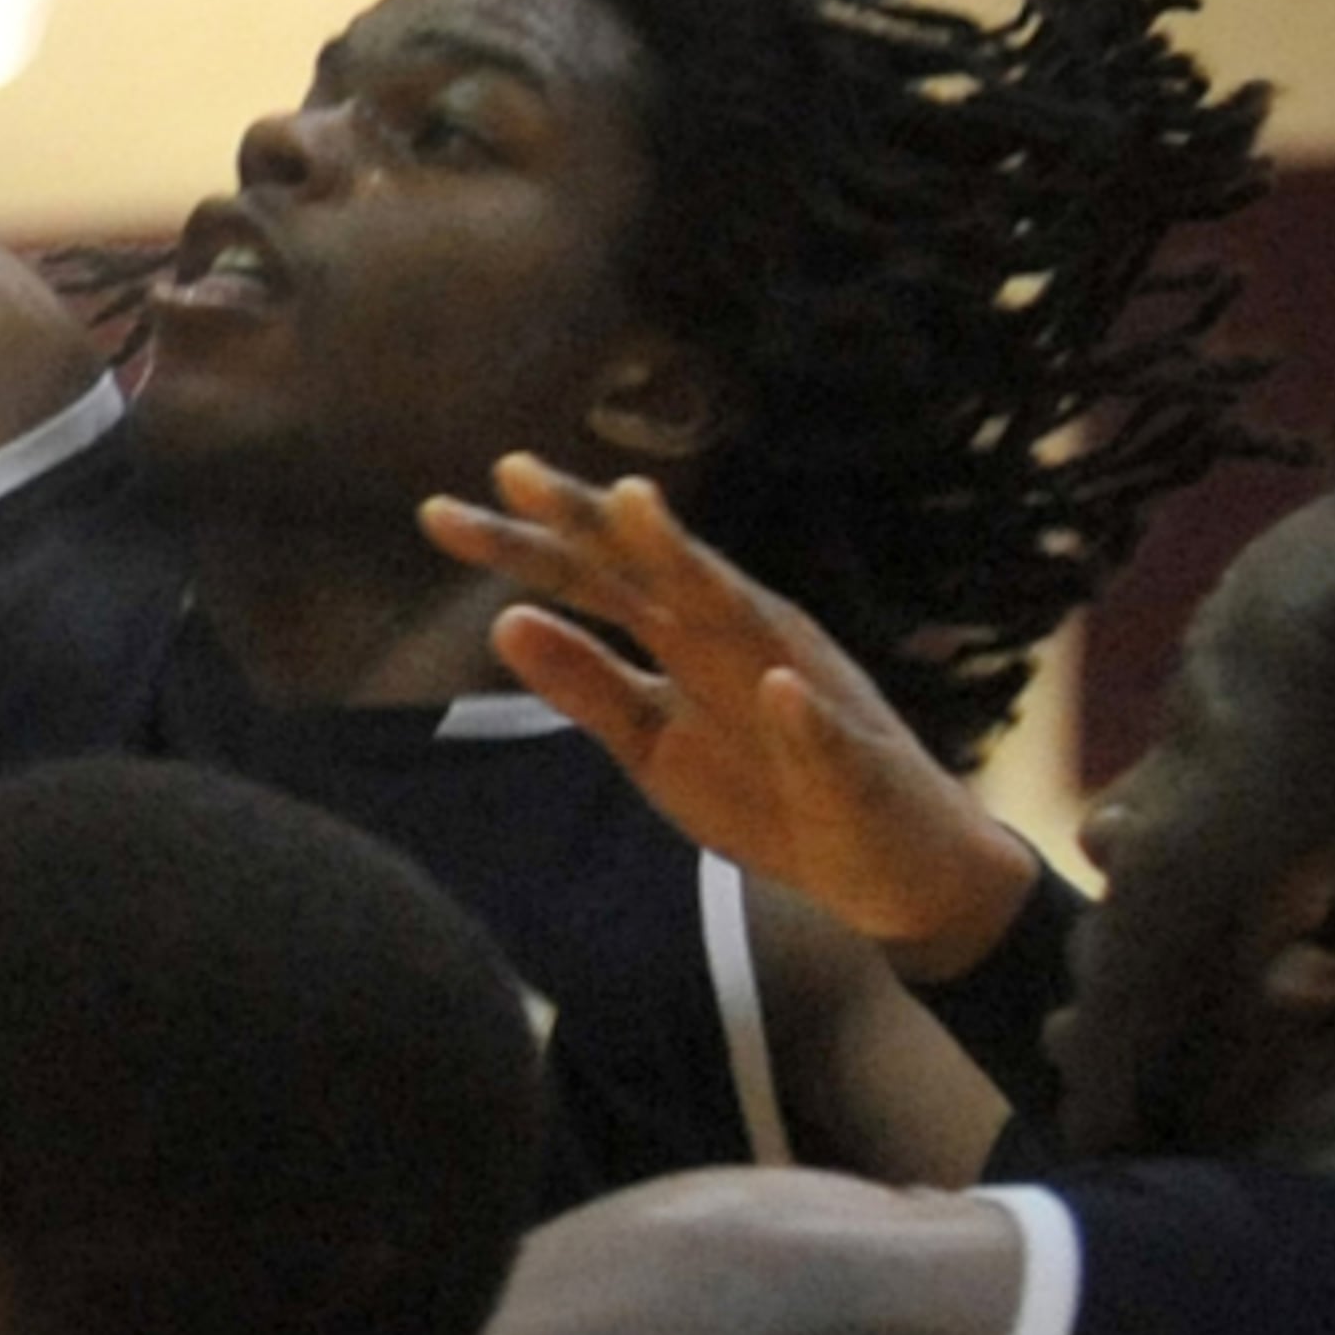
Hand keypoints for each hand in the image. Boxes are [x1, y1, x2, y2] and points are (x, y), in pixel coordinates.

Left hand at [420, 454, 1040, 973]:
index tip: (439, 512)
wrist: (894, 866)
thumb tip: (504, 621)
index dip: (523, 544)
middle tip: (511, 468)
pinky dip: (799, 715)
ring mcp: (801, 692)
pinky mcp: (852, 766)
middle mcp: (743, 639)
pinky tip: (778, 688)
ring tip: (638, 510)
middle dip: (588, 519)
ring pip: (741, 617)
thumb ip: (586, 685)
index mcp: (690, 638)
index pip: (595, 578)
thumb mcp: (652, 744)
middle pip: (653, 569)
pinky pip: (825, 737)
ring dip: (694, 566)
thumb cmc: (769, 789)